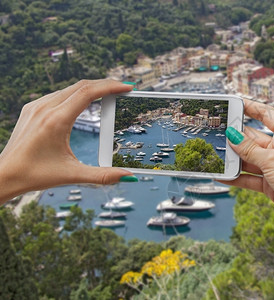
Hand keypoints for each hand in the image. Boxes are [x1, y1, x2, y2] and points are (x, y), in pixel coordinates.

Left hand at [0, 79, 134, 203]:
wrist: (4, 175)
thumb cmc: (34, 175)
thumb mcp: (72, 175)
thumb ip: (102, 176)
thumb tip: (127, 175)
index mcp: (56, 120)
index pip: (88, 93)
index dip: (111, 87)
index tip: (127, 87)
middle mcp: (45, 108)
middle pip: (82, 86)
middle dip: (106, 84)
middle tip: (124, 88)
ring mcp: (37, 106)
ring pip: (70, 88)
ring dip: (92, 87)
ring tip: (109, 93)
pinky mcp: (32, 109)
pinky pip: (59, 94)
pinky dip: (77, 93)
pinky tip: (85, 100)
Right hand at [224, 99, 273, 235]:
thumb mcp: (272, 160)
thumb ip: (249, 149)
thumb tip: (233, 136)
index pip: (268, 115)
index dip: (252, 108)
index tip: (236, 103)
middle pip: (255, 139)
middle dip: (237, 138)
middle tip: (218, 134)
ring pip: (251, 159)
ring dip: (236, 160)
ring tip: (218, 157)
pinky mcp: (272, 184)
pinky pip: (250, 178)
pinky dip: (238, 178)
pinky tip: (224, 176)